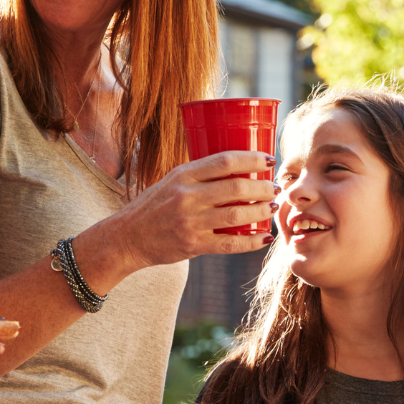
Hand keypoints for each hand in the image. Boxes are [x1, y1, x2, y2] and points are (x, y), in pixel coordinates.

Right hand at [91, 151, 275, 275]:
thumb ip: (200, 176)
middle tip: (275, 188)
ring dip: (261, 211)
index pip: (225, 161)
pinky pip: (230, 244)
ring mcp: (190, 222)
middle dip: (263, 187)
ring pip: (237, 214)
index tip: (269, 160)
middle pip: (236, 187)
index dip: (252, 159)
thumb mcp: (172, 181)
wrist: (127, 237)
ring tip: (272, 207)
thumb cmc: (154, 206)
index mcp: (183, 175)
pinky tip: (263, 238)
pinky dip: (251, 242)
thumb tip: (239, 169)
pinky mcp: (193, 244)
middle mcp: (187, 196)